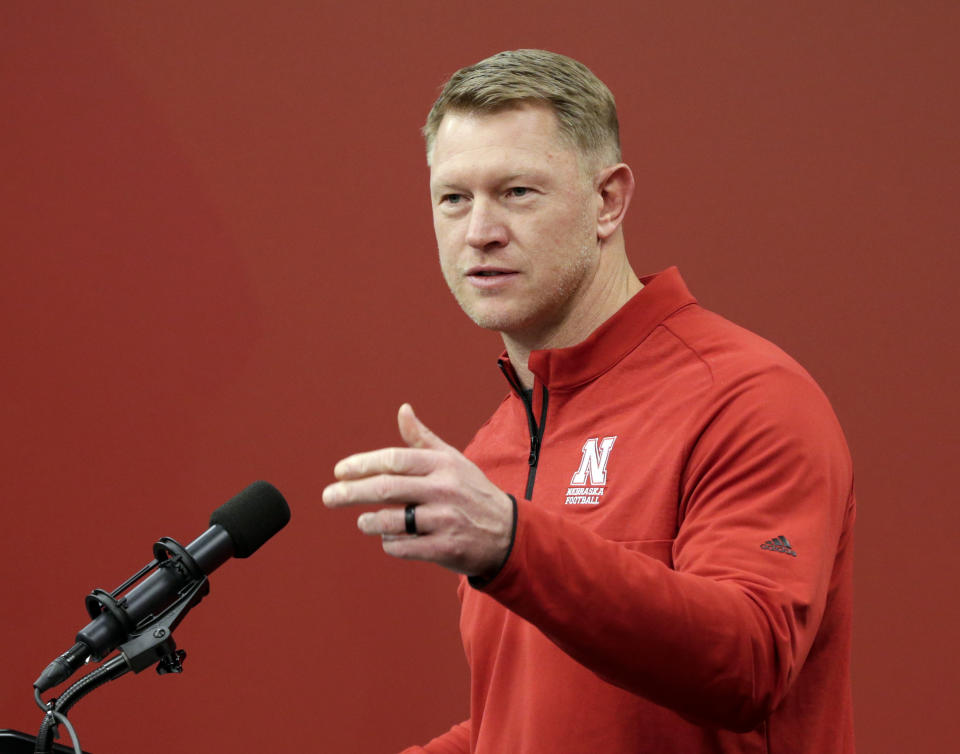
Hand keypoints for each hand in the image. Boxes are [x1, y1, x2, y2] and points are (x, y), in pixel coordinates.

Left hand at [322, 403, 513, 577]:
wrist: (507, 531)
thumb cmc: (471, 491)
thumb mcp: (452, 460)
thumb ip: (422, 438)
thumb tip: (402, 409)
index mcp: (442, 464)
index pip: (393, 459)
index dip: (361, 465)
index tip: (339, 471)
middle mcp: (444, 490)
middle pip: (385, 489)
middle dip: (349, 493)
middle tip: (328, 496)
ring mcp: (445, 520)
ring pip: (391, 521)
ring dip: (369, 522)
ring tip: (363, 521)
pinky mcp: (445, 548)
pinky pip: (403, 547)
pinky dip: (389, 542)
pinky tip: (389, 537)